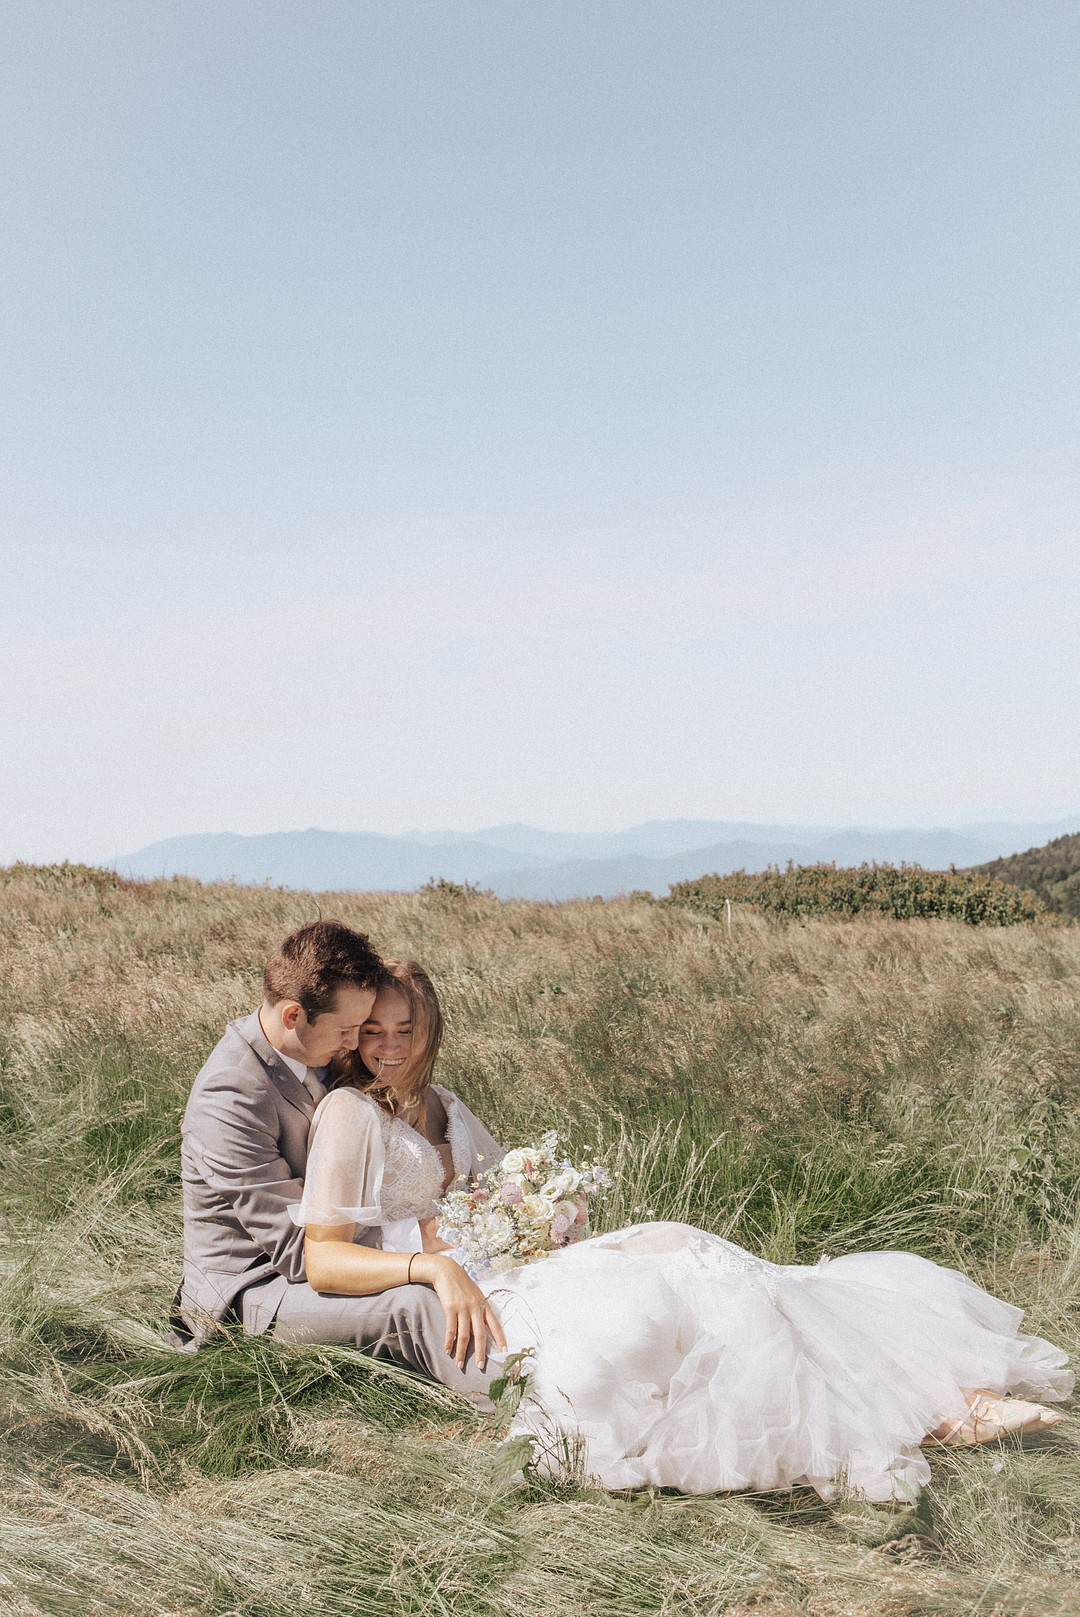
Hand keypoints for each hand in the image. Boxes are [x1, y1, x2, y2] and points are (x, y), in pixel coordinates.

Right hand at [412, 1252, 506, 1371]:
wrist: (447, 1271)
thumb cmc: (462, 1284)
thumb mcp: (475, 1295)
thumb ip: (480, 1309)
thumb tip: (483, 1326)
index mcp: (484, 1305)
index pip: (495, 1325)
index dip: (500, 1338)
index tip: (504, 1351)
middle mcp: (476, 1307)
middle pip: (480, 1334)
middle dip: (481, 1352)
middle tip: (480, 1367)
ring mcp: (463, 1308)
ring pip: (464, 1335)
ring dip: (462, 1352)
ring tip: (460, 1365)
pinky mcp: (450, 1308)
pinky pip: (451, 1329)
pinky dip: (449, 1342)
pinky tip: (448, 1350)